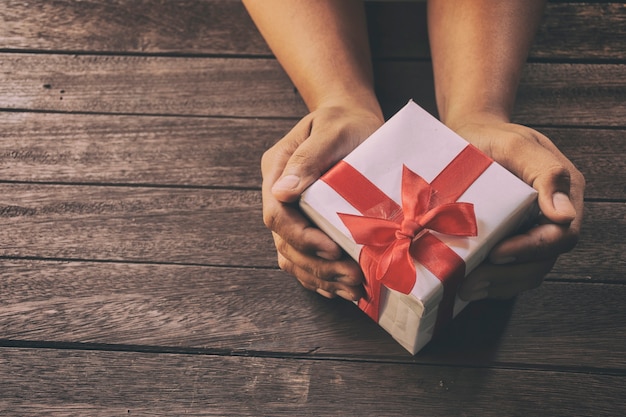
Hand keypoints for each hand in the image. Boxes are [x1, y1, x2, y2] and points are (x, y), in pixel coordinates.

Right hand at [262, 104, 383, 300]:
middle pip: (284, 242)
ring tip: (352, 290)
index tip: (332, 249)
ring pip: (293, 256)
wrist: (354, 120)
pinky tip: (340, 289)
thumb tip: (282, 192)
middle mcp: (279, 196)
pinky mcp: (308, 223)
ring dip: (320, 278)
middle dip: (316, 266)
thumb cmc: (346, 120)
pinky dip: (320, 278)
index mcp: (276, 172)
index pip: (276, 215)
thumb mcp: (331, 130)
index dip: (301, 237)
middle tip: (352, 279)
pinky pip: (304, 258)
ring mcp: (292, 212)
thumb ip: (308, 159)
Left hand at [452, 117, 584, 300]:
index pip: (560, 235)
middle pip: (543, 260)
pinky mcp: (512, 239)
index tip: (497, 254)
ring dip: (498, 285)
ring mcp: (532, 230)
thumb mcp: (516, 145)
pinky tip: (466, 286)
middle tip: (471, 282)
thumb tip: (564, 215)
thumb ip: (545, 173)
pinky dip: (491, 282)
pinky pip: (510, 270)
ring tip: (465, 289)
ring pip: (527, 271)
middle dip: (508, 275)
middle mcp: (553, 216)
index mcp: (564, 192)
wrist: (470, 136)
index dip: (530, 249)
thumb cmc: (491, 136)